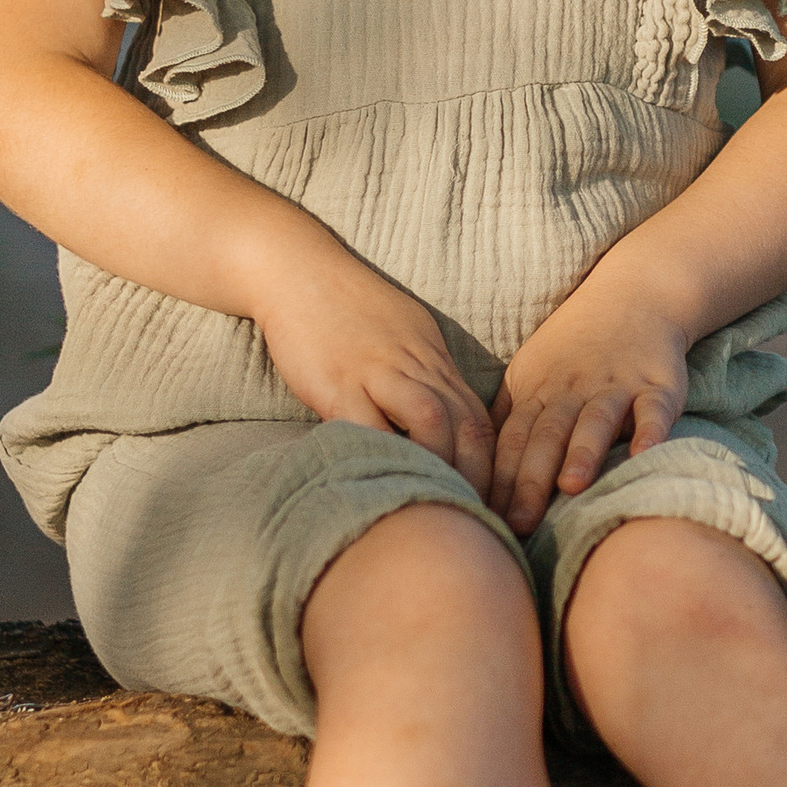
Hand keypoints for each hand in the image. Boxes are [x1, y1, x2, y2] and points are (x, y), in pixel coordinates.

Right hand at [253, 239, 493, 496]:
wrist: (297, 267)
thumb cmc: (344, 309)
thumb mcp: (399, 337)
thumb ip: (419, 379)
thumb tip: (433, 430)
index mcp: (433, 359)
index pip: (479, 419)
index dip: (489, 467)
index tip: (485, 505)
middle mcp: (416, 365)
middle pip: (466, 424)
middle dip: (476, 478)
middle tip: (469, 519)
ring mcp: (378, 372)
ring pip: (431, 421)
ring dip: (439, 469)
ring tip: (434, 508)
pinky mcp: (337, 382)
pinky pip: (368, 426)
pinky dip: (381, 457)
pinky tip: (381, 485)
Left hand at [491, 272, 690, 537]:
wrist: (633, 297)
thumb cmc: (573, 347)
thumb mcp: (529, 374)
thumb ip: (505, 420)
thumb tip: (473, 473)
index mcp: (536, 392)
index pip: (511, 440)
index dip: (498, 478)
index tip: (485, 518)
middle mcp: (571, 391)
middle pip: (547, 436)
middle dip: (530, 480)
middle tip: (518, 522)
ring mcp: (615, 387)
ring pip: (595, 421)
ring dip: (583, 452)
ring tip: (571, 486)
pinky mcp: (657, 385)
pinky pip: (654, 410)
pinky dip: (651, 432)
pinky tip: (645, 455)